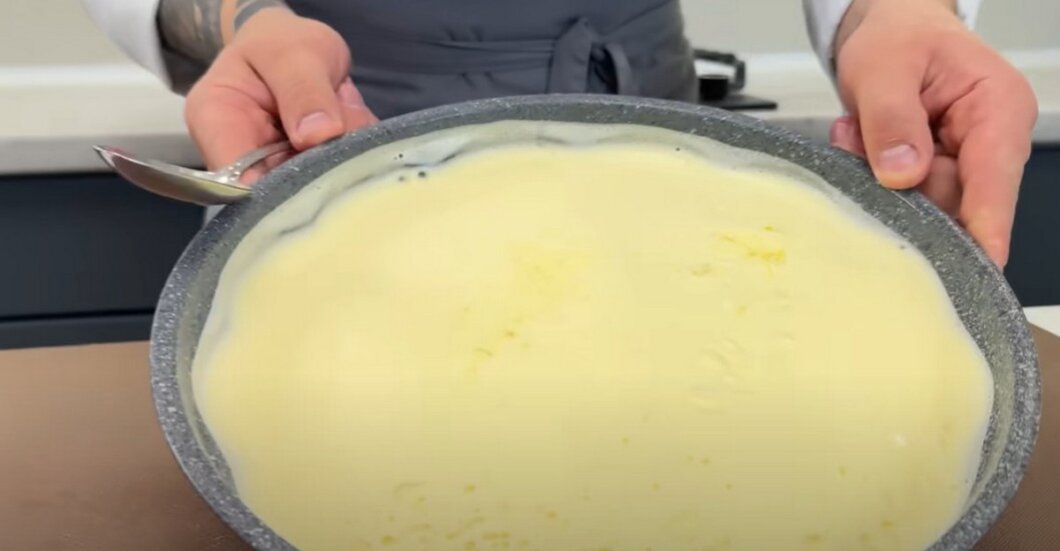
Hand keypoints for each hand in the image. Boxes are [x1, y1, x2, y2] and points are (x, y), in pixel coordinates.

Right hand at [184, 7, 375, 178]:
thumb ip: (303, 89)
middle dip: (320, 168)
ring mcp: (278, 170)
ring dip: (344, 157)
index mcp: (217, 123)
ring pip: (316, 186)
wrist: (292, 47)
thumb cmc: (278, 44)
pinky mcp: (309, 173)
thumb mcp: (291, 53)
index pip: (234, 177)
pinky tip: (354, 125)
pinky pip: (339, 175)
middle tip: (347, 129)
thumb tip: (318, 134)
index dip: (274, 189)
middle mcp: (240, 157)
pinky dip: (356, 154)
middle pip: (279, 191)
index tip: (316, 173)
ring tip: (347, 113)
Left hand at [829, 0, 1036, 265]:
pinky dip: (872, 174)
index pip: (994, 179)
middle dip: (899, 188)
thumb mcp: (883, 68)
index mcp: (997, 108)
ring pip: (922, 202)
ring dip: (878, 177)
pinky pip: (904, 195)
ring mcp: (962, 161)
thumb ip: (892, 120)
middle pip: (954, 202)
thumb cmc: (897, 36)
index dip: (983, 227)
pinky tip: (859, 140)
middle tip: (858, 142)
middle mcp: (990, 141)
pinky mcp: (934, 172)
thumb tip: (903, 175)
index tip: (973, 266)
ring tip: (857, 131)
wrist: (887, 27)